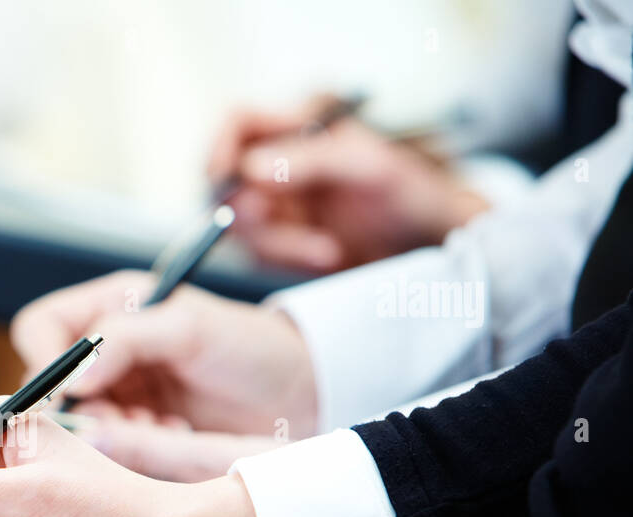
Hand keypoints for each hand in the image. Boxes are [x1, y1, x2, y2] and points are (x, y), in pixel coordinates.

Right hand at [11, 270, 318, 437]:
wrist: (303, 394)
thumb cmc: (253, 347)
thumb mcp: (191, 328)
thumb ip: (128, 340)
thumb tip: (74, 377)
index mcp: (112, 307)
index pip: (41, 328)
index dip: (42, 361)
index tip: (66, 395)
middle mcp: (107, 349)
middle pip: (52, 382)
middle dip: (81, 407)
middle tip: (122, 423)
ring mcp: (121, 392)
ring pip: (79, 420)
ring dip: (109, 431)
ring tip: (157, 430)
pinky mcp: (138, 430)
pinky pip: (109, 446)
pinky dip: (131, 449)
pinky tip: (169, 439)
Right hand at [207, 96, 488, 271]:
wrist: (429, 244)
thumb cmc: (409, 191)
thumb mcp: (367, 167)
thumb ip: (310, 162)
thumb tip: (250, 169)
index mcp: (297, 127)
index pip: (238, 123)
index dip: (220, 147)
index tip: (227, 179)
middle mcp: (278, 163)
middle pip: (227, 182)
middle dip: (250, 213)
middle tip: (274, 223)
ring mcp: (277, 204)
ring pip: (240, 226)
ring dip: (279, 244)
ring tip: (328, 250)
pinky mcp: (280, 241)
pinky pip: (258, 254)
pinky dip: (289, 259)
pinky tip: (327, 255)